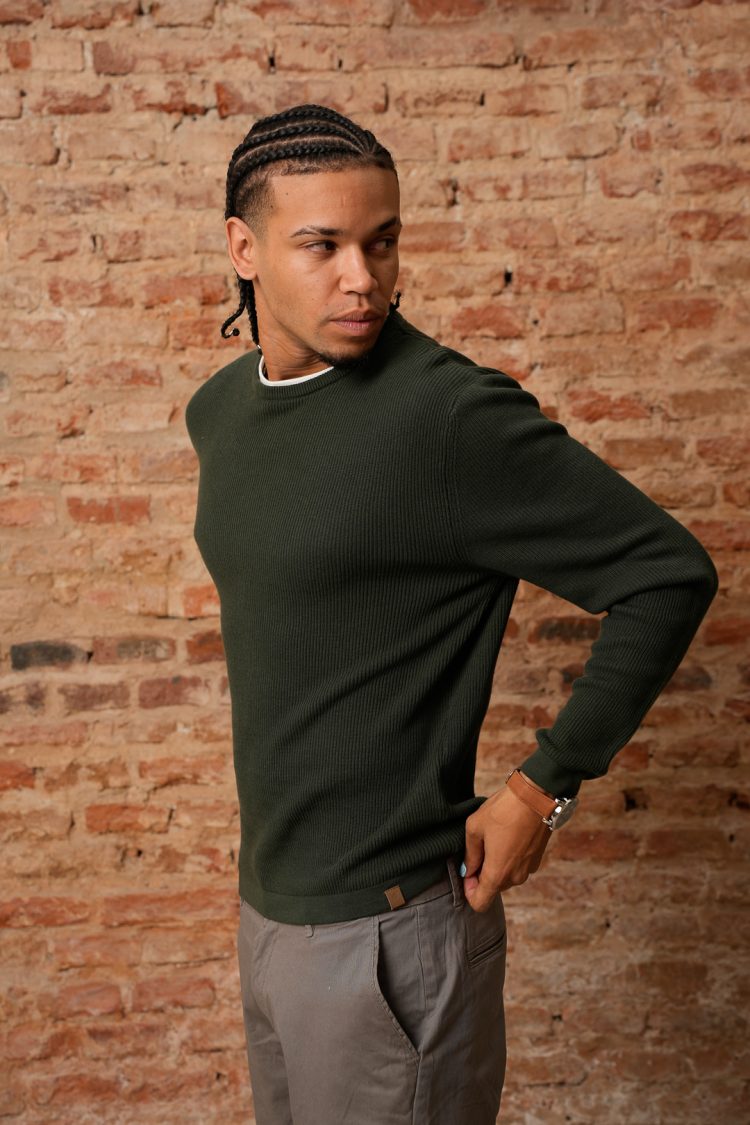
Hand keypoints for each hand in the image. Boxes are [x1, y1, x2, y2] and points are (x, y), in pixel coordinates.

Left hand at [461, 774, 551, 911]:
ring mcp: (528, 870)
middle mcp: (515, 878)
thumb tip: (468, 870)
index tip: (467, 872)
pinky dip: (510, 858)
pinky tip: (507, 837)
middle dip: (482, 875)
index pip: (480, 903)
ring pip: (506, 877)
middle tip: (478, 850)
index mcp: (497, 874)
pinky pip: (517, 867)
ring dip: (497, 865)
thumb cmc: (503, 810)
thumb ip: (470, 854)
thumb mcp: (475, 828)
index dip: (469, 891)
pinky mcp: (536, 860)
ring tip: (493, 839)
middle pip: (492, 888)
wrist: (536, 796)